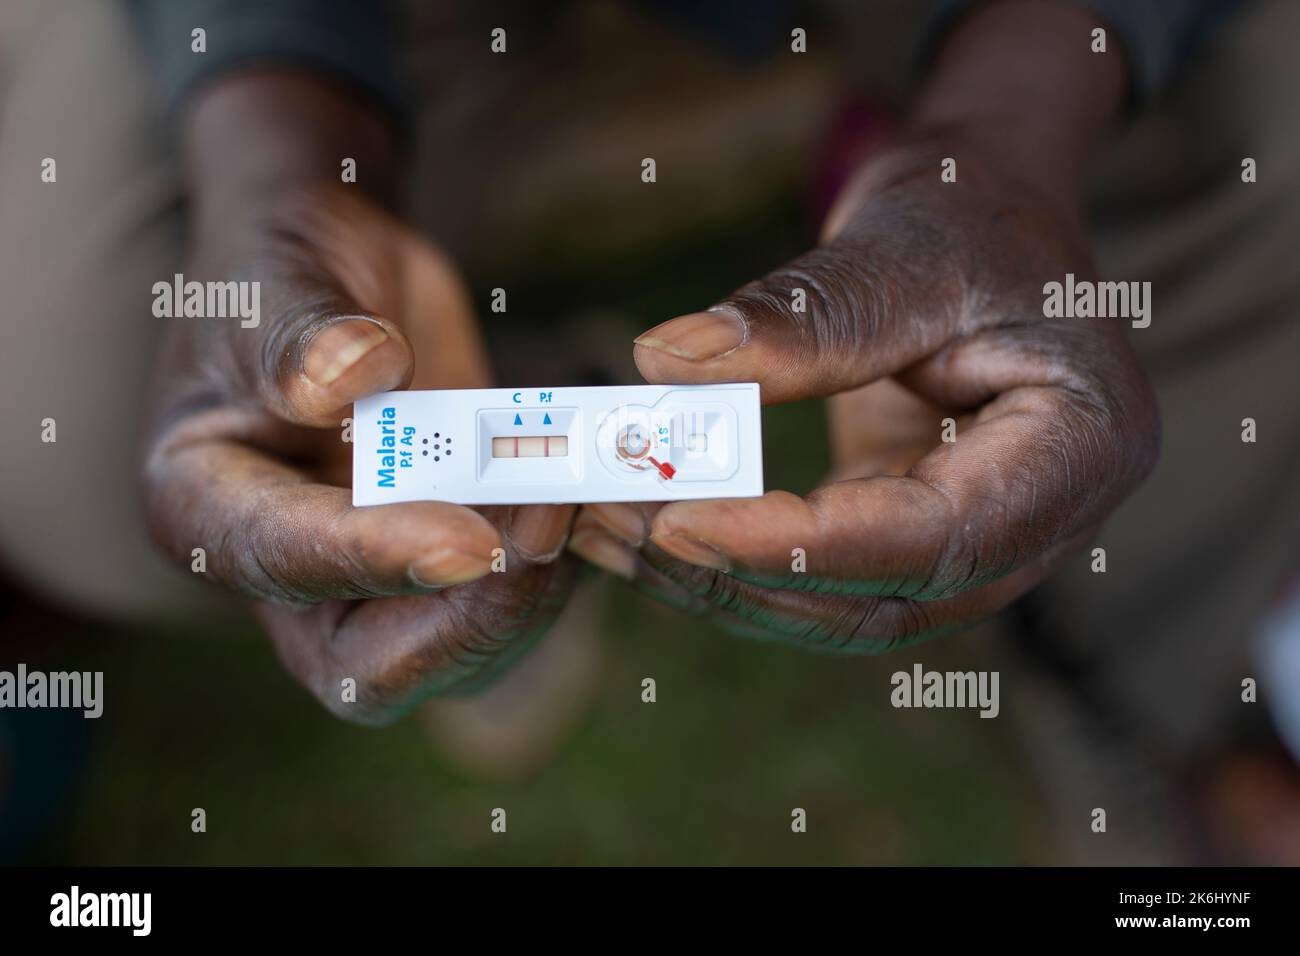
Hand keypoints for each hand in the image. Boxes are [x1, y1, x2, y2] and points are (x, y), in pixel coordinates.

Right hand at [141, 75, 575, 722]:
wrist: (338, 279)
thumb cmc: (276, 274)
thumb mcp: (269, 286)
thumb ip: (299, 337)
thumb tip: (345, 381)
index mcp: (206, 511)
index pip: (283, 561)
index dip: (374, 560)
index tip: (468, 539)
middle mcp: (289, 574)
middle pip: (371, 667)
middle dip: (472, 617)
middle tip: (551, 524)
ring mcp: (374, 580)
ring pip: (459, 650)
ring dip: (533, 592)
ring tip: (583, 492)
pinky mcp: (446, 564)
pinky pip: (507, 604)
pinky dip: (561, 563)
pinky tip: (597, 495)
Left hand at [573, 128, 1158, 650]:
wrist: (988, 213)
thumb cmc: (971, 211)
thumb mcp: (903, 246)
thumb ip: (808, 319)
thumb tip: (667, 365)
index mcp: (1083, 449)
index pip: (935, 538)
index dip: (803, 547)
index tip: (679, 523)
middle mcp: (1042, 521)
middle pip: (881, 597)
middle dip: (738, 575)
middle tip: (612, 522)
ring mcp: (978, 541)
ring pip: (838, 607)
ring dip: (717, 581)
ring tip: (603, 527)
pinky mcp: (909, 533)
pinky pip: (819, 574)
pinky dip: (730, 560)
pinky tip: (640, 528)